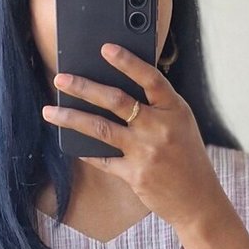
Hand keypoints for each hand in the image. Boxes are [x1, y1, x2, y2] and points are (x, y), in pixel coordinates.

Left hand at [42, 44, 224, 228]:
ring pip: (101, 129)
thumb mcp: (181, 124)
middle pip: (116, 100)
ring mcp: (145, 152)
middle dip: (84, 87)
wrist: (198, 200)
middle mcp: (159, 128)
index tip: (105, 48)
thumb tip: (120, 89)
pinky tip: (70, 143)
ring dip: (71, 118)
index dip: (128, 62)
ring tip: (50, 111)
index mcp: (174, 110)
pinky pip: (103, 160)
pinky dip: (86, 151)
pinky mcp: (134, 175)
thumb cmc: (188, 157)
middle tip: (61, 79)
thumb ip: (158, 106)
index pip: (150, 79)